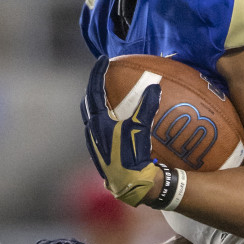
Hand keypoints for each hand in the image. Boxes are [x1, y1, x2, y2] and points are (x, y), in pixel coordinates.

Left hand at [81, 54, 163, 206]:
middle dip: (94, 88)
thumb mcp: (141, 129)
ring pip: (92, 117)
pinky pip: (99, 128)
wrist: (128, 184)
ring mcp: (94, 143)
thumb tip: (155, 86)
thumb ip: (147, 107)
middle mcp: (91, 131)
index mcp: (97, 122)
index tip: (104, 59)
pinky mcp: (100, 152)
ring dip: (98, 104)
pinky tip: (119, 124)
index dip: (98, 72)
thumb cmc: (133, 157)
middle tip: (102, 78)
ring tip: (109, 98)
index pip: (94, 90)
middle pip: (88, 103)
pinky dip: (106, 119)